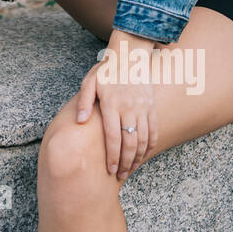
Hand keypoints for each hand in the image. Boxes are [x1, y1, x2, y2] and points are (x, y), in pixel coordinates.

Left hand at [74, 29, 158, 180]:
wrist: (130, 56)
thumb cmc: (107, 70)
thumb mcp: (89, 81)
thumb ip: (83, 101)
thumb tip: (79, 121)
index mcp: (112, 104)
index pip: (112, 137)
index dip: (112, 156)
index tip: (109, 170)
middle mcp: (129, 108)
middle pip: (129, 143)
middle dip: (124, 162)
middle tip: (119, 175)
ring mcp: (142, 108)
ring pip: (143, 139)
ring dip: (137, 158)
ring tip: (130, 169)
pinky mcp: (151, 107)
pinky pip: (153, 130)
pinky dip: (150, 146)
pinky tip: (143, 155)